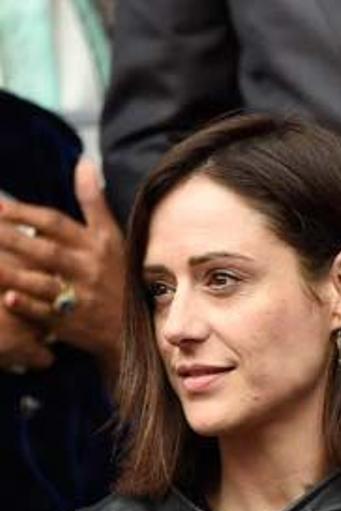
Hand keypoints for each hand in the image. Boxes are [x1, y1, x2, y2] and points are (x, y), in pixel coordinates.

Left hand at [0, 159, 126, 380]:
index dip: (26, 214)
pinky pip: (45, 314)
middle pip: (43, 250)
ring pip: (40, 282)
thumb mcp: (112, 236)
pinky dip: (26, 306)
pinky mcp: (72, 323)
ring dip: (11, 271)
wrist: (137, 326)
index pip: (56, 224)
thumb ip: (94, 201)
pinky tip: (7, 298)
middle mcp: (87, 269)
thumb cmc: (118, 274)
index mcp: (95, 245)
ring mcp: (79, 297)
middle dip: (10, 238)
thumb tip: (84, 163)